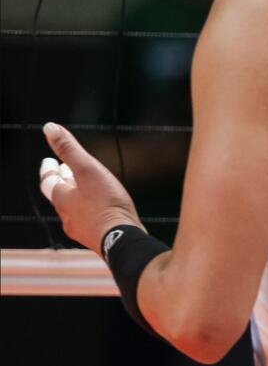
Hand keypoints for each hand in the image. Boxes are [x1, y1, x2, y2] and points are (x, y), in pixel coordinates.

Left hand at [38, 122, 140, 252]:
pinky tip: (101, 209)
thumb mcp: (87, 169)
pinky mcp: (95, 236)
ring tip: (84, 189)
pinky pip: (87, 219)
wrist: (121, 238)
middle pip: (60, 194)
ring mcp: (80, 228)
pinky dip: (89, 209)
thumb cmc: (105, 203)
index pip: (48, 181)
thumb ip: (69, 149)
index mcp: (62, 198)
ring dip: (76, 196)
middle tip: (64, 171)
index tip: (48, 161)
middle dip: (62, 181)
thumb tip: (49, 128)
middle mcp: (67, 214)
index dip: (49, 169)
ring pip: (73, 208)